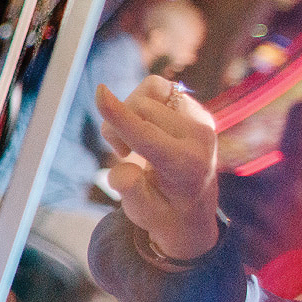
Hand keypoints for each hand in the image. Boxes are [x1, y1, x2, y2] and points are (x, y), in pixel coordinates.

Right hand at [96, 75, 220, 262]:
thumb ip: (131, 191)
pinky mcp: (195, 108)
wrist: (193, 207)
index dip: (120, 116)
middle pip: (140, 109)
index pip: (147, 135)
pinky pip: (157, 88)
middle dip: (117, 126)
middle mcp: (200, 138)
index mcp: (187, 167)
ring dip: (129, 112)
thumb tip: (122, 167)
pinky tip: (144, 126)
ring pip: (148, 94)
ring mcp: (201, 119)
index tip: (100, 92)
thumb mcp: (143, 213)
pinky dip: (140, 102)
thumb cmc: (162, 211)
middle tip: (122, 153)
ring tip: (134, 141)